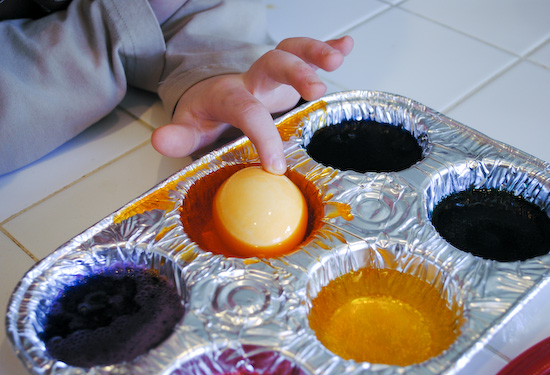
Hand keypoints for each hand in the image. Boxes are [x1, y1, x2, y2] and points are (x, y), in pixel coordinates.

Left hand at [151, 36, 353, 174]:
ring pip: (292, 51)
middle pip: (273, 64)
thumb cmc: (206, 113)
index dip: (263, 137)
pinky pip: (305, 55)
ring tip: (336, 58)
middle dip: (295, 73)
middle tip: (316, 90)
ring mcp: (271, 74)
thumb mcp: (189, 127)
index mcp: (229, 95)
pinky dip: (327, 48)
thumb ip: (178, 136)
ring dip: (315, 52)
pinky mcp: (285, 75)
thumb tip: (160, 141)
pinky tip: (345, 48)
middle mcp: (252, 79)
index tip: (276, 166)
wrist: (212, 93)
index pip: (247, 112)